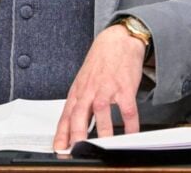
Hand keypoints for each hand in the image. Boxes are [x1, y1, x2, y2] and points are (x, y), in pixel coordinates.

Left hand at [52, 24, 146, 150]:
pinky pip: (127, 109)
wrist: (118, 40)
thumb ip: (79, 105)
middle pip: (80, 114)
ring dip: (103, 131)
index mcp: (78, 91)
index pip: (66, 116)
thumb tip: (72, 129)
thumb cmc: (100, 62)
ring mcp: (107, 88)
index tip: (60, 149)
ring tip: (104, 146)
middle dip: (77, 134)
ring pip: (102, 111)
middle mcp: (90, 90)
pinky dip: (130, 125)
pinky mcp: (125, 87)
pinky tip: (131, 134)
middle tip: (77, 150)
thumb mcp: (83, 82)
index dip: (62, 134)